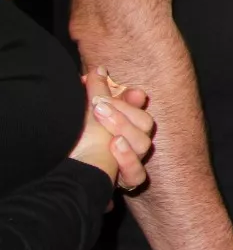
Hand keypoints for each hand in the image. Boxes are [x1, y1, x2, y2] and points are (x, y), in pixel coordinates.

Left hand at [70, 69, 154, 191]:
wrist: (71, 179)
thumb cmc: (82, 145)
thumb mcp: (89, 116)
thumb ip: (98, 94)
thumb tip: (100, 70)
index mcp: (126, 127)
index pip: (137, 109)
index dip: (128, 100)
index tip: (108, 88)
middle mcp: (133, 144)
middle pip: (144, 123)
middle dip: (121, 111)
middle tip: (98, 105)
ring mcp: (132, 162)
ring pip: (143, 144)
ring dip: (123, 128)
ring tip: (102, 119)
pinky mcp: (129, 180)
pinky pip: (138, 173)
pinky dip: (127, 158)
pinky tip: (114, 146)